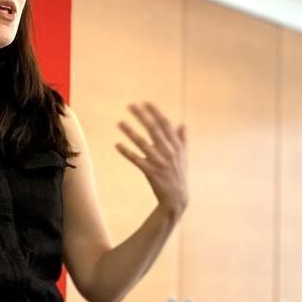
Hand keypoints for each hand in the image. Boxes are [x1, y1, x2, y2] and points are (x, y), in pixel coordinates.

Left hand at [116, 103, 187, 218]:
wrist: (177, 198)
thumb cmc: (179, 175)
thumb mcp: (184, 157)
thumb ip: (182, 140)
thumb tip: (183, 125)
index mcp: (176, 146)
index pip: (166, 125)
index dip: (156, 113)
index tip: (146, 102)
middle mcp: (168, 152)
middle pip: (154, 130)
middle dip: (142, 117)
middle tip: (130, 106)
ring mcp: (159, 162)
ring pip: (143, 144)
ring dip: (130, 132)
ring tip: (119, 122)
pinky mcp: (150, 172)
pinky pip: (136, 160)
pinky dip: (127, 152)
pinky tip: (117, 145)